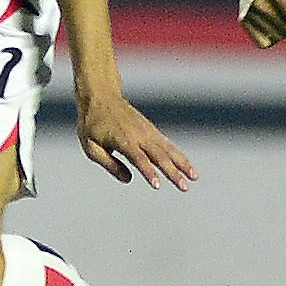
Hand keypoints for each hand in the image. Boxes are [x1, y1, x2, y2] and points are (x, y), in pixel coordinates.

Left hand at [77, 89, 196, 188]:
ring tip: (194, 177)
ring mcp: (148, 132)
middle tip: (184, 188)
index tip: (158, 185)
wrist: (102, 97)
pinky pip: (168, 144)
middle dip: (173, 173)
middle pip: (160, 156)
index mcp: (123, 140)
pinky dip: (179, 155)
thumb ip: (109, 164)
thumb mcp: (91, 147)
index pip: (139, 159)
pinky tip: (187, 166)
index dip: (149, 172)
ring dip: (183, 164)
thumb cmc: (92, 124)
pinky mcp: (151, 130)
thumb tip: (128, 180)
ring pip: (169, 149)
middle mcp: (139, 136)